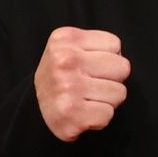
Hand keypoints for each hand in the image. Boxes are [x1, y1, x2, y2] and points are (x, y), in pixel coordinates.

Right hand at [34, 27, 129, 141]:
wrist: (35, 109)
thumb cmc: (63, 77)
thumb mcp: (72, 48)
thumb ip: (97, 46)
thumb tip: (121, 56)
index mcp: (65, 38)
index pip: (114, 44)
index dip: (107, 58)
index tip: (88, 66)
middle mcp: (64, 60)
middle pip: (123, 67)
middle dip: (112, 79)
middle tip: (90, 85)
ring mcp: (67, 86)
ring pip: (119, 92)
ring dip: (107, 100)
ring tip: (86, 99)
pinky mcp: (70, 112)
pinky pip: (108, 113)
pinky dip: (99, 118)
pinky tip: (83, 114)